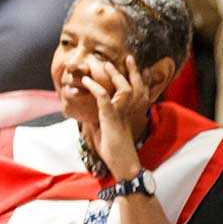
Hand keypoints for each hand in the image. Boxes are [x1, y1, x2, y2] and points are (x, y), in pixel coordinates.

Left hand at [77, 53, 149, 180]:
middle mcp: (128, 112)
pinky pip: (104, 98)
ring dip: (113, 75)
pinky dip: (95, 88)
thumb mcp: (104, 130)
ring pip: (123, 89)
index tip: (129, 68)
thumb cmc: (113, 151)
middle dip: (131, 71)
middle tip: (125, 58)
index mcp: (128, 113)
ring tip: (105, 64)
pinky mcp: (111, 119)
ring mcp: (121, 114)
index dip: (135, 79)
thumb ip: (99, 118)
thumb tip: (89, 113)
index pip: (135, 91)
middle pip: (134, 86)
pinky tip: (86, 82)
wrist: (123, 165)